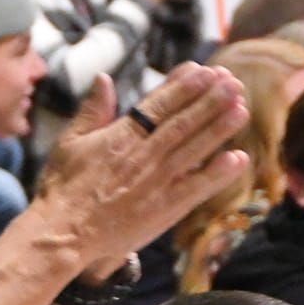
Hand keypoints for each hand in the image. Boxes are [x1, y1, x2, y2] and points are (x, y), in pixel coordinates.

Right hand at [37, 63, 247, 276]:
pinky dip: (218, 174)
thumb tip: (103, 78)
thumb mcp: (70, 142)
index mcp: (120, 136)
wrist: (63, 233)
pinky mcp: (165, 209)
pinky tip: (238, 158)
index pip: (158, 104)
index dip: (183, 86)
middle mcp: (143, 155)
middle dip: (209, 100)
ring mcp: (157, 182)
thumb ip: (92, 111)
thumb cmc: (62, 188)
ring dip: (219, 128)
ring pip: (194, 149)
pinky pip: (197, 188)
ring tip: (241, 108)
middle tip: (233, 81)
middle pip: (182, 122)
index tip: (203, 70)